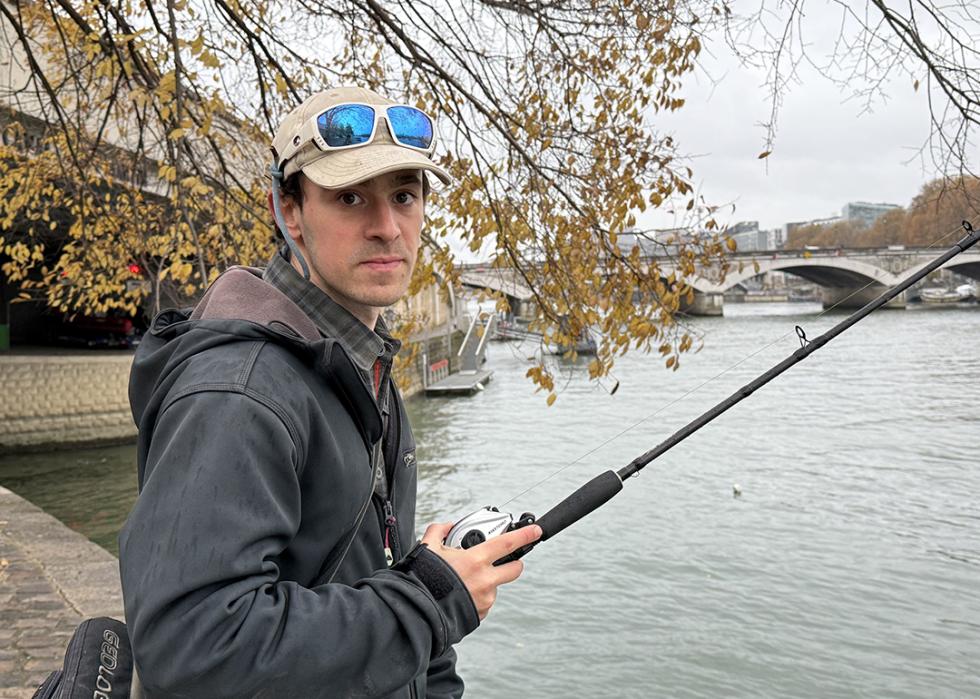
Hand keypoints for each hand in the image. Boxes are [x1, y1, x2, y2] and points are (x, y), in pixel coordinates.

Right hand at [420, 522, 541, 619]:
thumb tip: (448, 526)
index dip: (525, 535)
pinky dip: (477, 595)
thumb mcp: (427, 548)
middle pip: (516, 568)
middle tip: (504, 560)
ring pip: (496, 585)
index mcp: (476, 560)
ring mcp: (486, 598)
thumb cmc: (423, 578)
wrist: (417, 611)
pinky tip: (460, 594)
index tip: (536, 530)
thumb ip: (439, 531)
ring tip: (463, 581)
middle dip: (515, 562)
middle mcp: (486, 580)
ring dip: (486, 581)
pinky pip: (485, 600)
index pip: (508, 543)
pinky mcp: (482, 613)